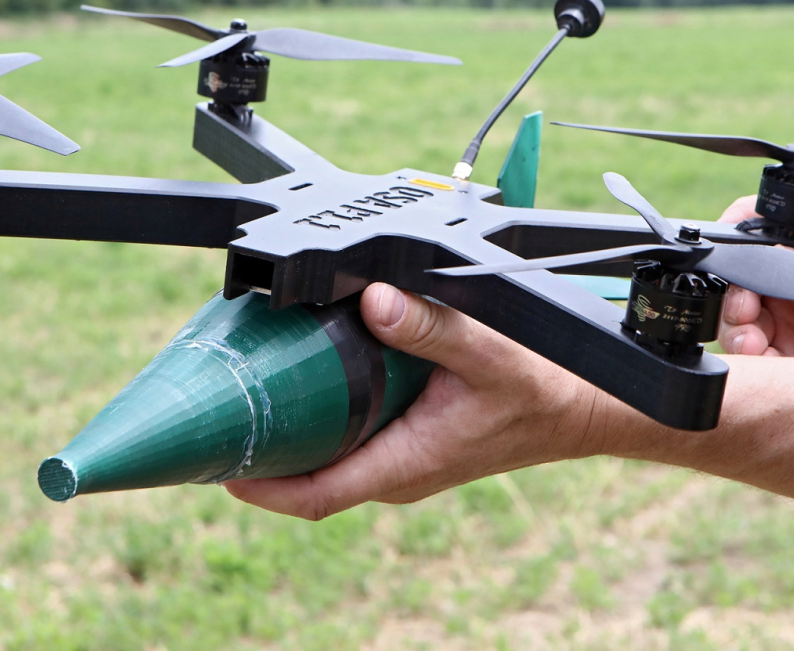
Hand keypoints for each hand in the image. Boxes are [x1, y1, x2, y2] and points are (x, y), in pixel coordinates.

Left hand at [224, 282, 619, 519]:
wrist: (576, 408)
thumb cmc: (538, 390)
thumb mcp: (487, 353)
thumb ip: (432, 327)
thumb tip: (374, 300)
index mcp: (407, 462)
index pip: (318, 493)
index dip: (262, 486)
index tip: (217, 466)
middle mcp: (396, 469)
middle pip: (310, 477)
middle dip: (261, 455)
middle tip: (218, 413)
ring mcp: (400, 458)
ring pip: (327, 459)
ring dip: (288, 436)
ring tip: (249, 394)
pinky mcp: (407, 440)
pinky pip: (349, 441)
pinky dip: (319, 419)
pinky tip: (304, 382)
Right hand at [718, 197, 793, 359]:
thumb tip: (769, 249)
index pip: (768, 232)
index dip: (741, 237)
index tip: (730, 252)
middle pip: (744, 279)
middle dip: (734, 292)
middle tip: (745, 310)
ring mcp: (792, 325)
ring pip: (740, 319)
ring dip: (736, 328)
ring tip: (753, 342)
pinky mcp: (791, 363)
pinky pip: (755, 359)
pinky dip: (749, 359)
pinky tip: (763, 359)